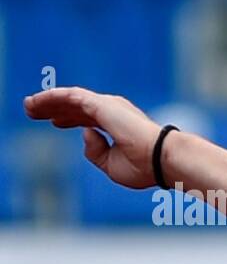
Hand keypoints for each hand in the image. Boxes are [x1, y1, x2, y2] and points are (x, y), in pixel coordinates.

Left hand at [24, 87, 162, 189]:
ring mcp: (107, 106)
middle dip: (54, 108)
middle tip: (33, 111)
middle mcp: (113, 112)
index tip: (54, 122)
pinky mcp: (101, 104)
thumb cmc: (144, 166)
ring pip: (69, 99)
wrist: (161, 160)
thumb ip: (95, 151)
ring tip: (28, 107)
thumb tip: (85, 133)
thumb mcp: (112, 165)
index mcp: (118, 126)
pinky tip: (36, 102)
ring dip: (46, 101)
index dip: (70, 119)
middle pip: (76, 107)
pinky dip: (51, 97)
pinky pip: (69, 96)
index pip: (89, 118)